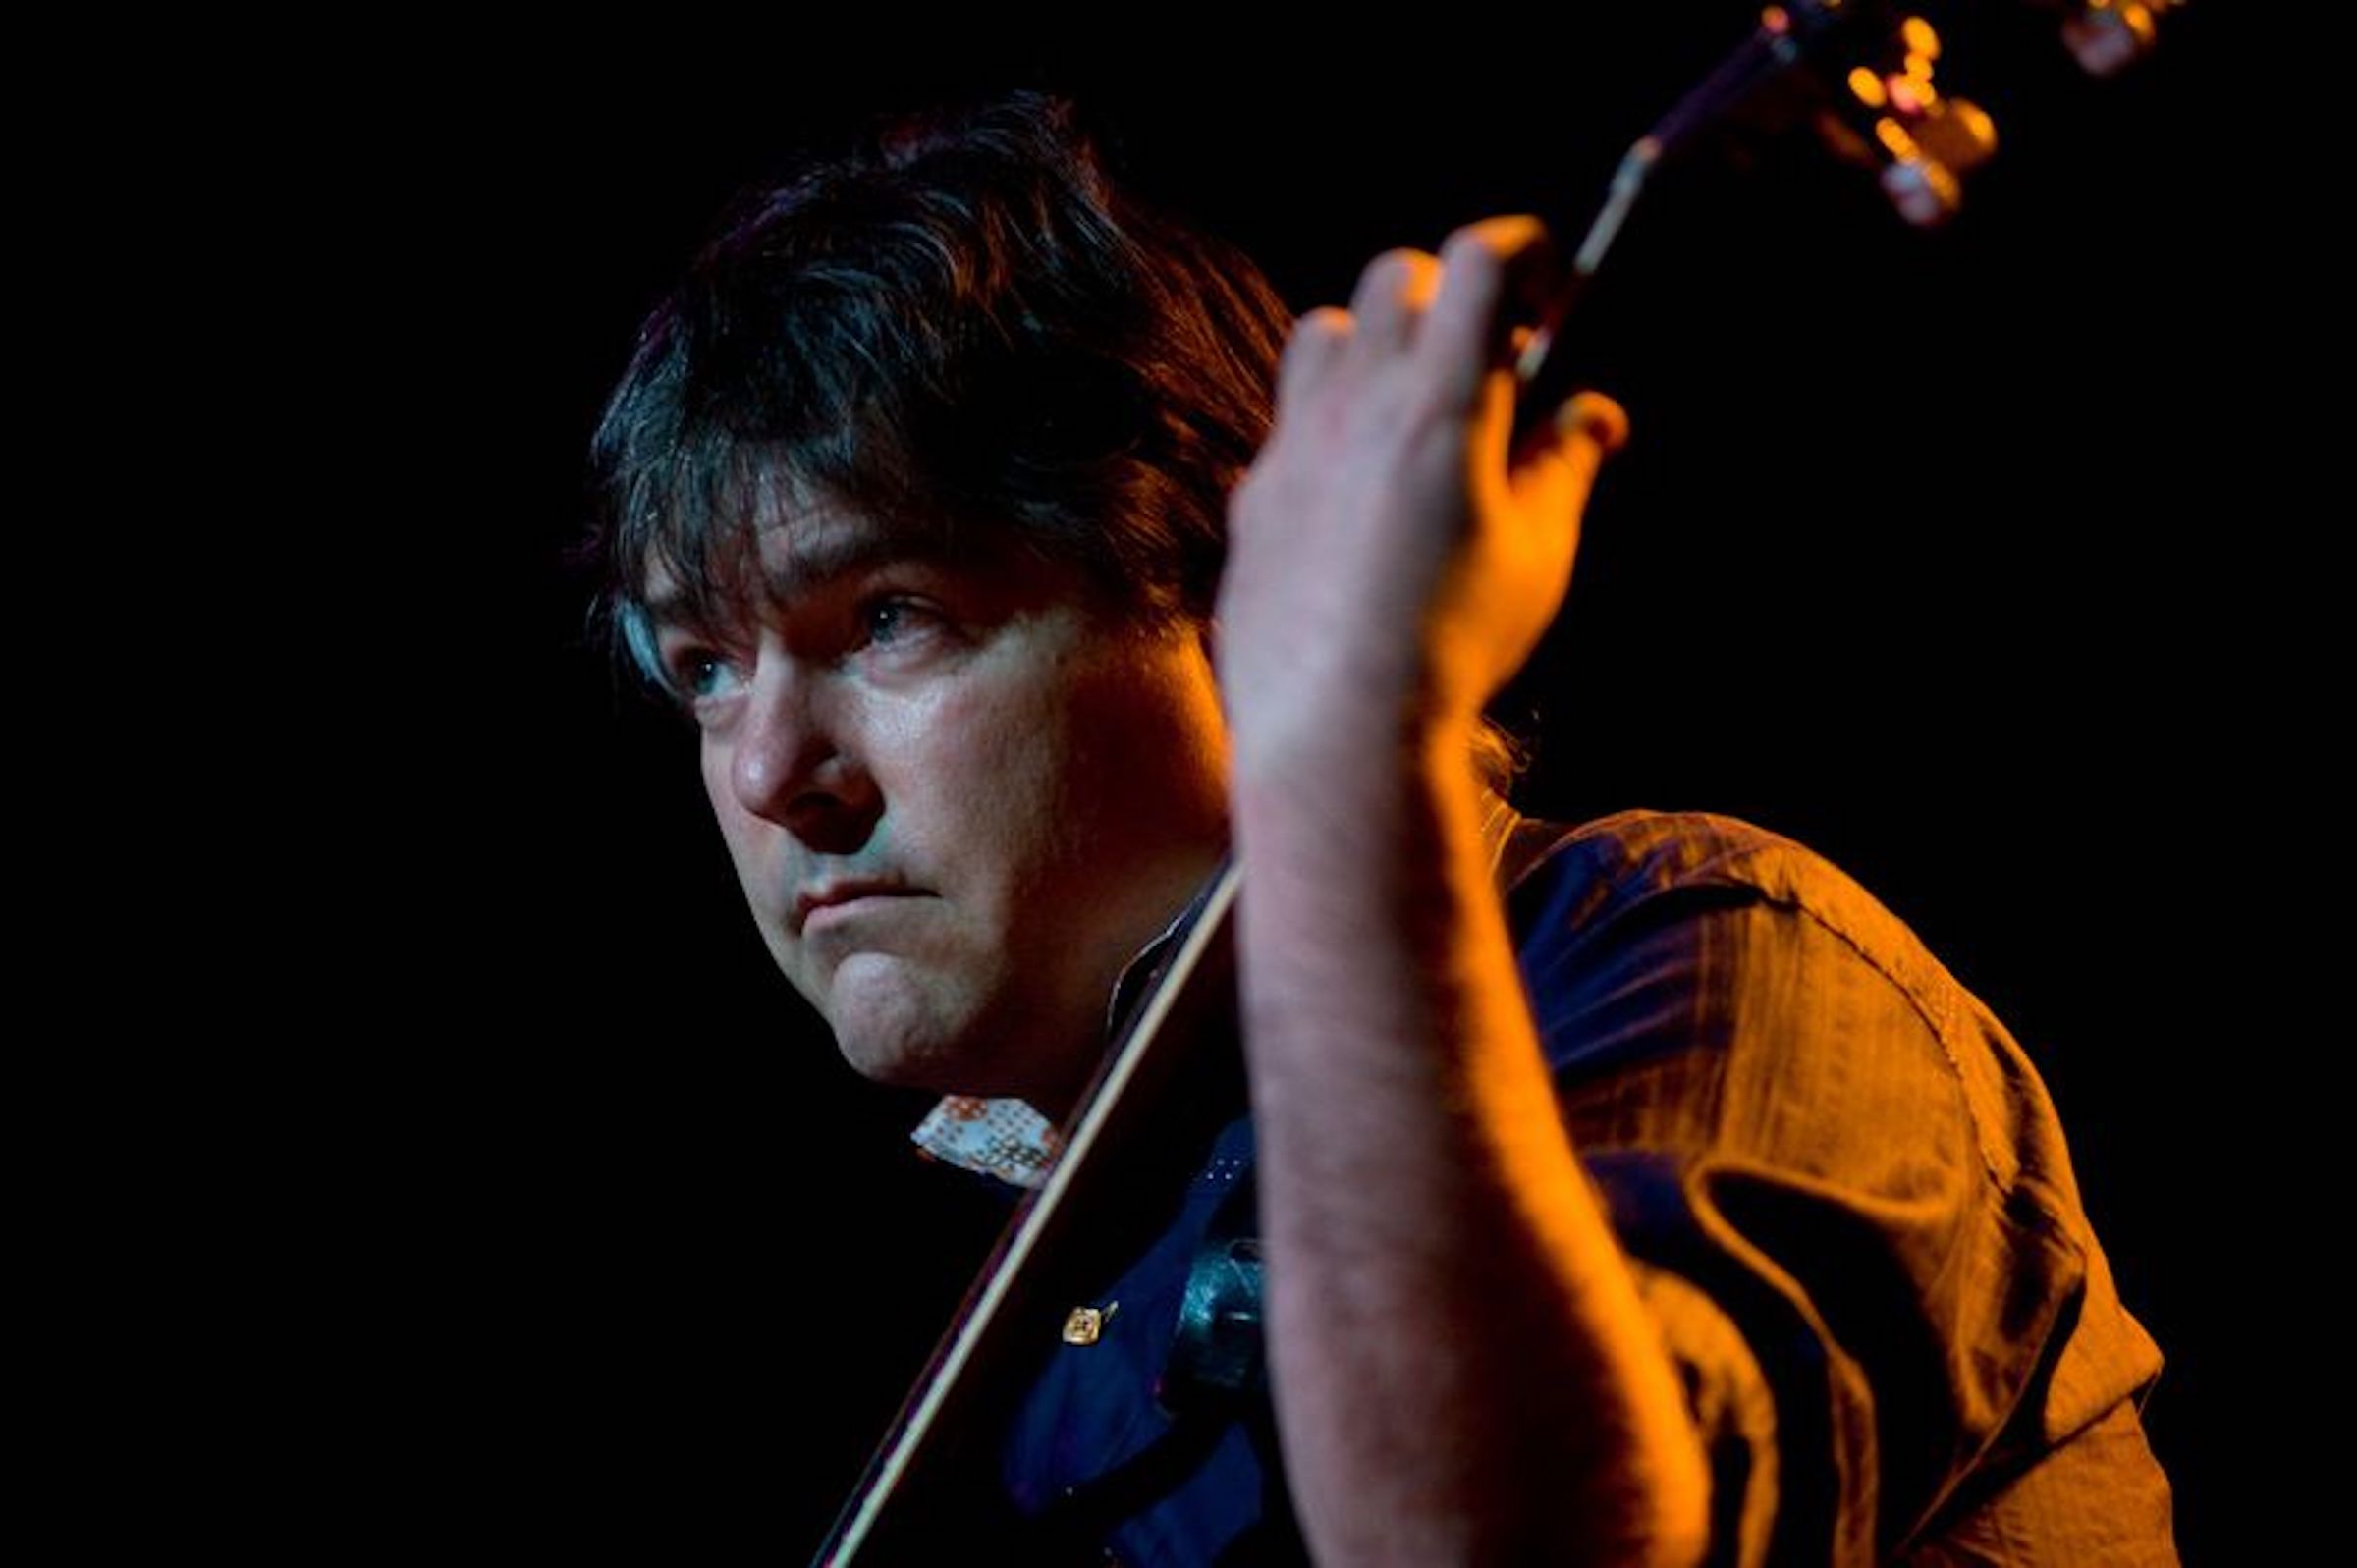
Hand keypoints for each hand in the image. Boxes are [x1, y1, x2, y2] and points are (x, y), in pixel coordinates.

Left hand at [1216, 215, 1626, 773]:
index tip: (1546, 287)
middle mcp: (1355, 404)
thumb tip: (1594, 413)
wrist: (1337, 729)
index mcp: (1440, 403)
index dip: (1521, 251)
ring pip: (1326, 333)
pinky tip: (1360, 498)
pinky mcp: (1254, 494)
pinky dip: (1332, 428)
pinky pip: (1291, 423)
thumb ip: (1567, 464)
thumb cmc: (1454, 643)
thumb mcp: (1540, 554)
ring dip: (1375, 347)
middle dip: (1449, 297)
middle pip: (1397, 279)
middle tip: (1490, 363)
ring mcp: (1293, 445)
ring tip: (1413, 415)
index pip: (1476, 260)